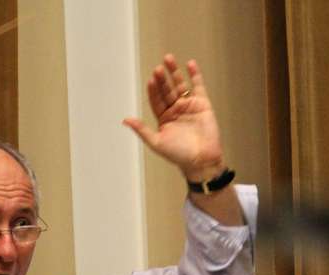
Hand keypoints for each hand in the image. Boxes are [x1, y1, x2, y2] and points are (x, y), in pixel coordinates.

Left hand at [123, 54, 224, 181]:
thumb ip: (142, 130)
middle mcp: (175, 110)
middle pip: (167, 90)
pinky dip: (195, 75)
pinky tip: (189, 64)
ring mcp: (189, 106)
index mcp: (163, 118)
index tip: (151, 80)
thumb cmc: (178, 155)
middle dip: (162, 79)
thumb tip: (125, 120)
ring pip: (180, 85)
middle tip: (158, 69)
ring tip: (168, 59)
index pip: (156, 99)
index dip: (153, 90)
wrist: (201, 160)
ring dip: (174, 72)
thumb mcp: (156, 142)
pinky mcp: (203, 104)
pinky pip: (198, 86)